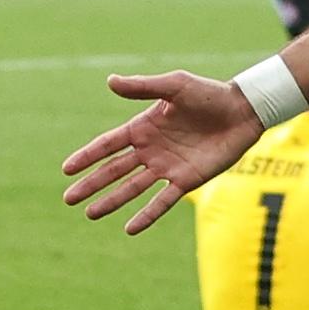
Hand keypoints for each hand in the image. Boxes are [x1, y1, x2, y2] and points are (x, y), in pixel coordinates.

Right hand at [59, 71, 266, 234]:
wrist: (242, 111)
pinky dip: (146, 214)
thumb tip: (110, 81)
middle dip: (91, 184)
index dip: (87, 156)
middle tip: (68, 199)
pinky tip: (130, 228)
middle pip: (114, 170)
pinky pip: (162, 201)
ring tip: (90, 214)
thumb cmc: (209, 94)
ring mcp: (167, 167)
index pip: (108, 145)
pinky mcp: (187, 180)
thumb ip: (143, 88)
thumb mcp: (174, 85)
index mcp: (143, 127)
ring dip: (111, 201)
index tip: (66, 170)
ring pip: (132, 188)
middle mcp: (151, 150)